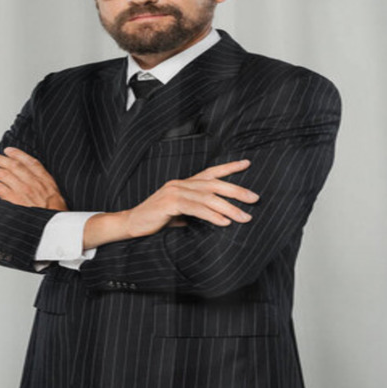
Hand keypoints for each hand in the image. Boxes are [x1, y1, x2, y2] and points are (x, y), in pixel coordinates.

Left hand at [0, 147, 68, 210]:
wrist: (53, 224)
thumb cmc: (54, 211)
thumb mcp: (55, 192)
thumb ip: (44, 181)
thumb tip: (30, 173)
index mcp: (44, 179)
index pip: (30, 162)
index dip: (18, 154)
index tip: (8, 150)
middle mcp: (32, 182)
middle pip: (13, 165)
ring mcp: (22, 190)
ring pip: (2, 174)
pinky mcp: (13, 200)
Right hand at [123, 159, 257, 238]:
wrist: (131, 224)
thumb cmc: (155, 220)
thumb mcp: (179, 213)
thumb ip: (194, 211)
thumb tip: (214, 218)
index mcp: (184, 184)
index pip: (211, 172)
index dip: (229, 167)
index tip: (247, 163)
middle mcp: (181, 184)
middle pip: (214, 184)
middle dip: (237, 190)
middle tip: (255, 198)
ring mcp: (175, 192)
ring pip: (208, 197)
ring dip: (229, 208)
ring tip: (244, 217)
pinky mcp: (169, 203)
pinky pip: (196, 208)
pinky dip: (212, 215)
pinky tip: (224, 222)